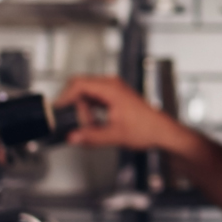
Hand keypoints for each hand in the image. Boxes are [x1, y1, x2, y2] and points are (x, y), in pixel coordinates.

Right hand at [57, 74, 181, 152]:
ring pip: (86, 95)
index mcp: (111, 88)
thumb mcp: (115, 135)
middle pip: (80, 89)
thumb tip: (73, 137)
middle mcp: (112, 85)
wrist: (163, 132)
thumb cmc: (148, 129)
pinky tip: (96, 125)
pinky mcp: (115, 96)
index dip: (65, 96)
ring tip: (92, 127)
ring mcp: (114, 89)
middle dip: (76, 107)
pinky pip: (94, 99)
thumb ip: (91, 137)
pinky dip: (91, 111)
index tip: (58, 109)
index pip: (78, 84)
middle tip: (81, 125)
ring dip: (84, 111)